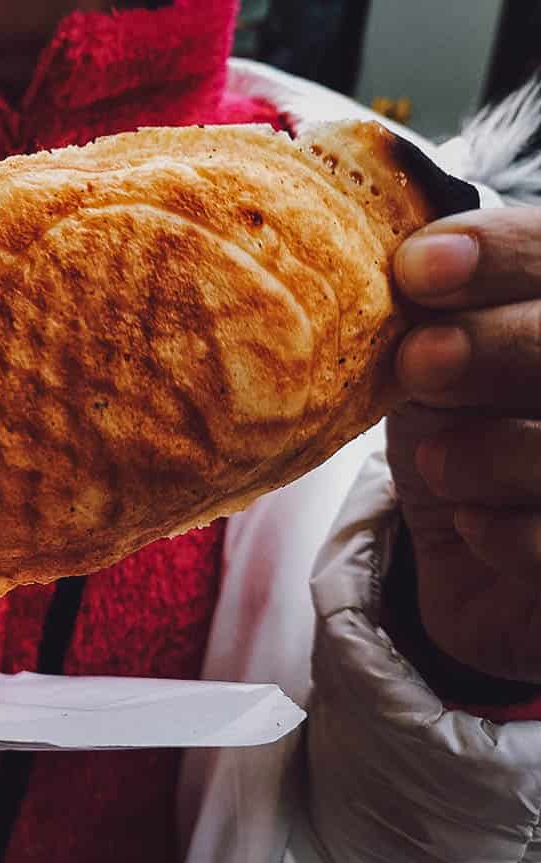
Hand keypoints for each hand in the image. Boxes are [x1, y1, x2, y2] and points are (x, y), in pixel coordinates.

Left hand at [387, 207, 540, 681]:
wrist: (480, 566)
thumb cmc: (460, 432)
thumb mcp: (432, 361)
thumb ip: (426, 314)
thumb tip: (393, 267)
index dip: (502, 254)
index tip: (417, 269)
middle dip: (498, 346)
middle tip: (421, 361)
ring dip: (497, 450)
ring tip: (436, 463)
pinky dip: (512, 534)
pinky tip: (472, 524)